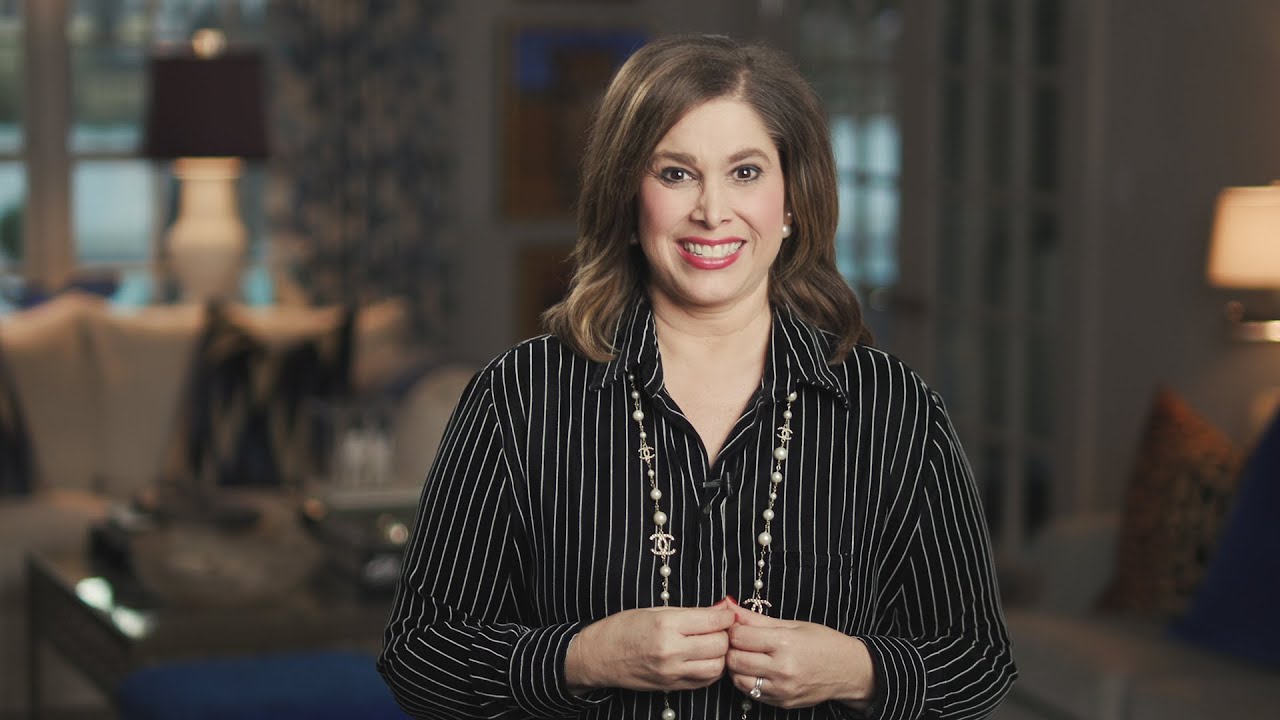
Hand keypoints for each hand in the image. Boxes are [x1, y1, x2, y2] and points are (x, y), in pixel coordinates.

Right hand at [566, 598, 736, 692]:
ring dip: (720, 654)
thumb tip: (720, 609)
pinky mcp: (671, 686)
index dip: (726, 615)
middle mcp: (671, 650)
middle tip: (718, 627)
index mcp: (666, 625)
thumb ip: (690, 613)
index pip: (713, 621)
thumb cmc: (623, 628)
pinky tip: (703, 658)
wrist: (598, 656)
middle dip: (725, 634)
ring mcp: (672, 672)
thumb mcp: (655, 611)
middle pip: (720, 644)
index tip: (727, 613)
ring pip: (717, 666)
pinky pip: (705, 681)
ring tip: (711, 644)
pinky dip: (711, 669)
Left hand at [725, 604, 874, 709]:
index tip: (737, 626)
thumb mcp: (792, 624)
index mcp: (785, 643)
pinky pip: (751, 693)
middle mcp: (782, 669)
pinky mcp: (782, 702)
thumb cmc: (823, 642)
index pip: (739, 637)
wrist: (849, 670)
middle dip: (731, 648)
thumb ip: (756, 619)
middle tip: (739, 641)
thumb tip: (729, 606)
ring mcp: (782, 689)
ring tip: (747, 656)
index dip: (733, 629)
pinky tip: (757, 670)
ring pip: (738, 679)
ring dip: (737, 667)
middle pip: (735, 659)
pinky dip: (747, 681)